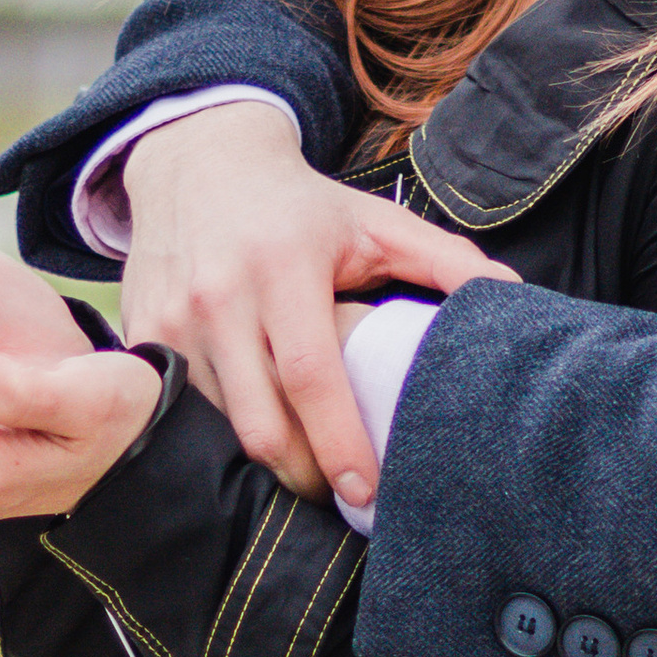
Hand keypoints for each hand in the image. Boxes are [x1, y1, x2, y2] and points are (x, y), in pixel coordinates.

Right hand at [120, 99, 508, 504]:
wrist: (197, 159)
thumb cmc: (299, 206)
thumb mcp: (375, 220)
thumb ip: (447, 261)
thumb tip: (516, 298)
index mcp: (283, 267)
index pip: (310, 375)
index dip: (340, 442)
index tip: (367, 493)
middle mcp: (218, 296)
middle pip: (260, 422)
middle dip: (304, 475)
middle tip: (342, 497)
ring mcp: (171, 319)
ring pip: (220, 426)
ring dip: (265, 458)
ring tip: (307, 468)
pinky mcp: (140, 332)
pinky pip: (181, 409)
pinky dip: (220, 434)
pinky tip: (257, 432)